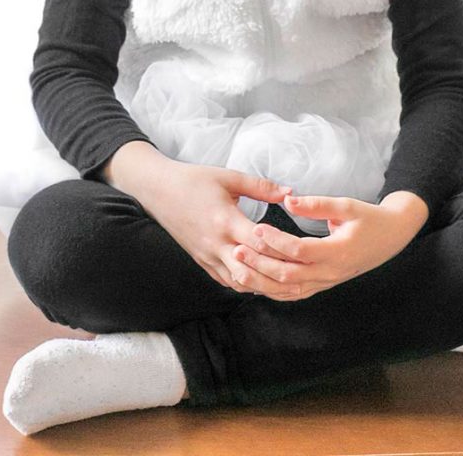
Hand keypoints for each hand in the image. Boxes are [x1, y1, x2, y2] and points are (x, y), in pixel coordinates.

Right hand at [138, 160, 296, 294]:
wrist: (158, 190)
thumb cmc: (194, 180)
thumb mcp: (229, 177)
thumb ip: (261, 186)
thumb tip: (290, 191)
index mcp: (225, 220)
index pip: (260, 242)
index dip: (282, 248)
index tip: (304, 251)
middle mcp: (216, 244)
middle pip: (252, 269)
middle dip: (278, 275)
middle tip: (304, 276)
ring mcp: (207, 256)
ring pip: (240, 281)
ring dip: (264, 285)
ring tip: (288, 285)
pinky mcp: (202, 262)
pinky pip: (227, 281)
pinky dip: (246, 284)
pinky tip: (262, 283)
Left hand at [230, 191, 429, 301]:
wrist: (391, 237)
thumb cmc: (369, 218)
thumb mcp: (347, 205)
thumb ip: (317, 204)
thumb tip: (287, 201)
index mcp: (338, 252)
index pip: (299, 251)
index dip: (276, 241)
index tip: (257, 227)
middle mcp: (331, 273)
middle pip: (288, 276)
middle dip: (260, 265)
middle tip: (237, 250)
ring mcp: (326, 282)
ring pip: (288, 291)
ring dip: (261, 282)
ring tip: (238, 268)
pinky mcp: (322, 285)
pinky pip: (294, 294)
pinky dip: (273, 290)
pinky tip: (254, 282)